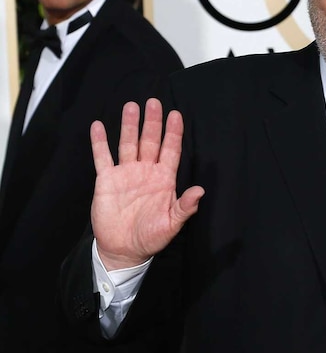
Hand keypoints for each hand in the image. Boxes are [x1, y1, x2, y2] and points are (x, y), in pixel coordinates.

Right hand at [91, 98, 203, 270]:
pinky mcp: (107, 180)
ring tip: (131, 106)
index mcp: (164, 179)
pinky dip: (100, 142)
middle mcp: (146, 171)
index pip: (171, 150)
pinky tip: (99, 126)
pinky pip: (103, 157)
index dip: (173, 132)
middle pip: (150, 141)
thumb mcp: (172, 224)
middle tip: (154, 102)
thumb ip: (185, 207)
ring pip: (128, 144)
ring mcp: (126, 173)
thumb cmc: (151, 236)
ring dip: (130, 125)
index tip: (176, 114)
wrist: (124, 249)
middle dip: (152, 122)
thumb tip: (200, 191)